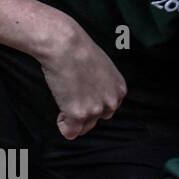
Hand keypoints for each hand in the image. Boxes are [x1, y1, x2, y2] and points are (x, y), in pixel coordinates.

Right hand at [37, 18, 126, 139]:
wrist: (64, 45)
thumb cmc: (77, 50)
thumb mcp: (101, 67)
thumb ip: (101, 85)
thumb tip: (90, 95)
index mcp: (119, 90)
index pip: (107, 109)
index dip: (90, 102)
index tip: (80, 91)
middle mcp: (111, 101)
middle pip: (96, 120)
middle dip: (82, 112)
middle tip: (70, 94)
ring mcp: (96, 110)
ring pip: (83, 128)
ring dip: (72, 118)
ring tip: (65, 98)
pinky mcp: (79, 115)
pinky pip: (70, 133)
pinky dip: (63, 125)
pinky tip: (60, 111)